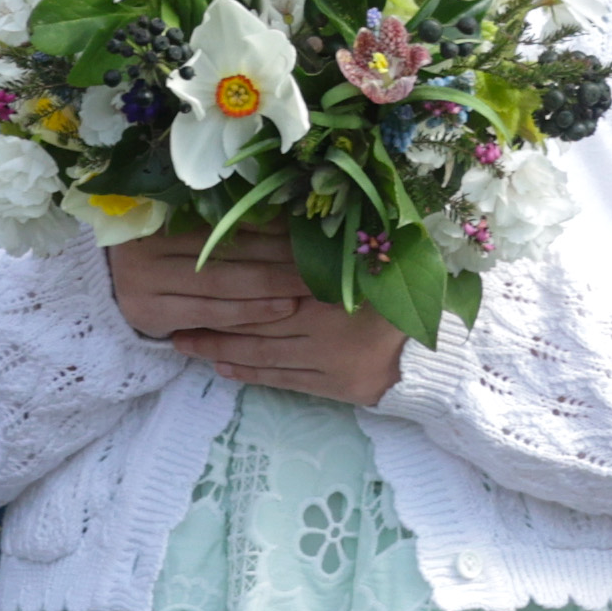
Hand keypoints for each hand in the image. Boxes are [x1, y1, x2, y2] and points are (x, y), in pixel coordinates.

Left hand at [104, 226, 404, 407]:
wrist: (438, 349)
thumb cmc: (405, 292)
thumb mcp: (367, 261)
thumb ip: (327, 251)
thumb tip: (277, 225)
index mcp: (330, 290)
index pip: (267, 289)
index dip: (228, 288)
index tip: (194, 281)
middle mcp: (322, 326)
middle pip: (256, 324)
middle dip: (213, 324)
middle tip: (173, 324)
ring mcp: (326, 359)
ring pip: (262, 355)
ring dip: (221, 351)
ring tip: (186, 347)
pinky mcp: (333, 386)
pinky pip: (282, 380)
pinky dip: (250, 374)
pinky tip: (224, 369)